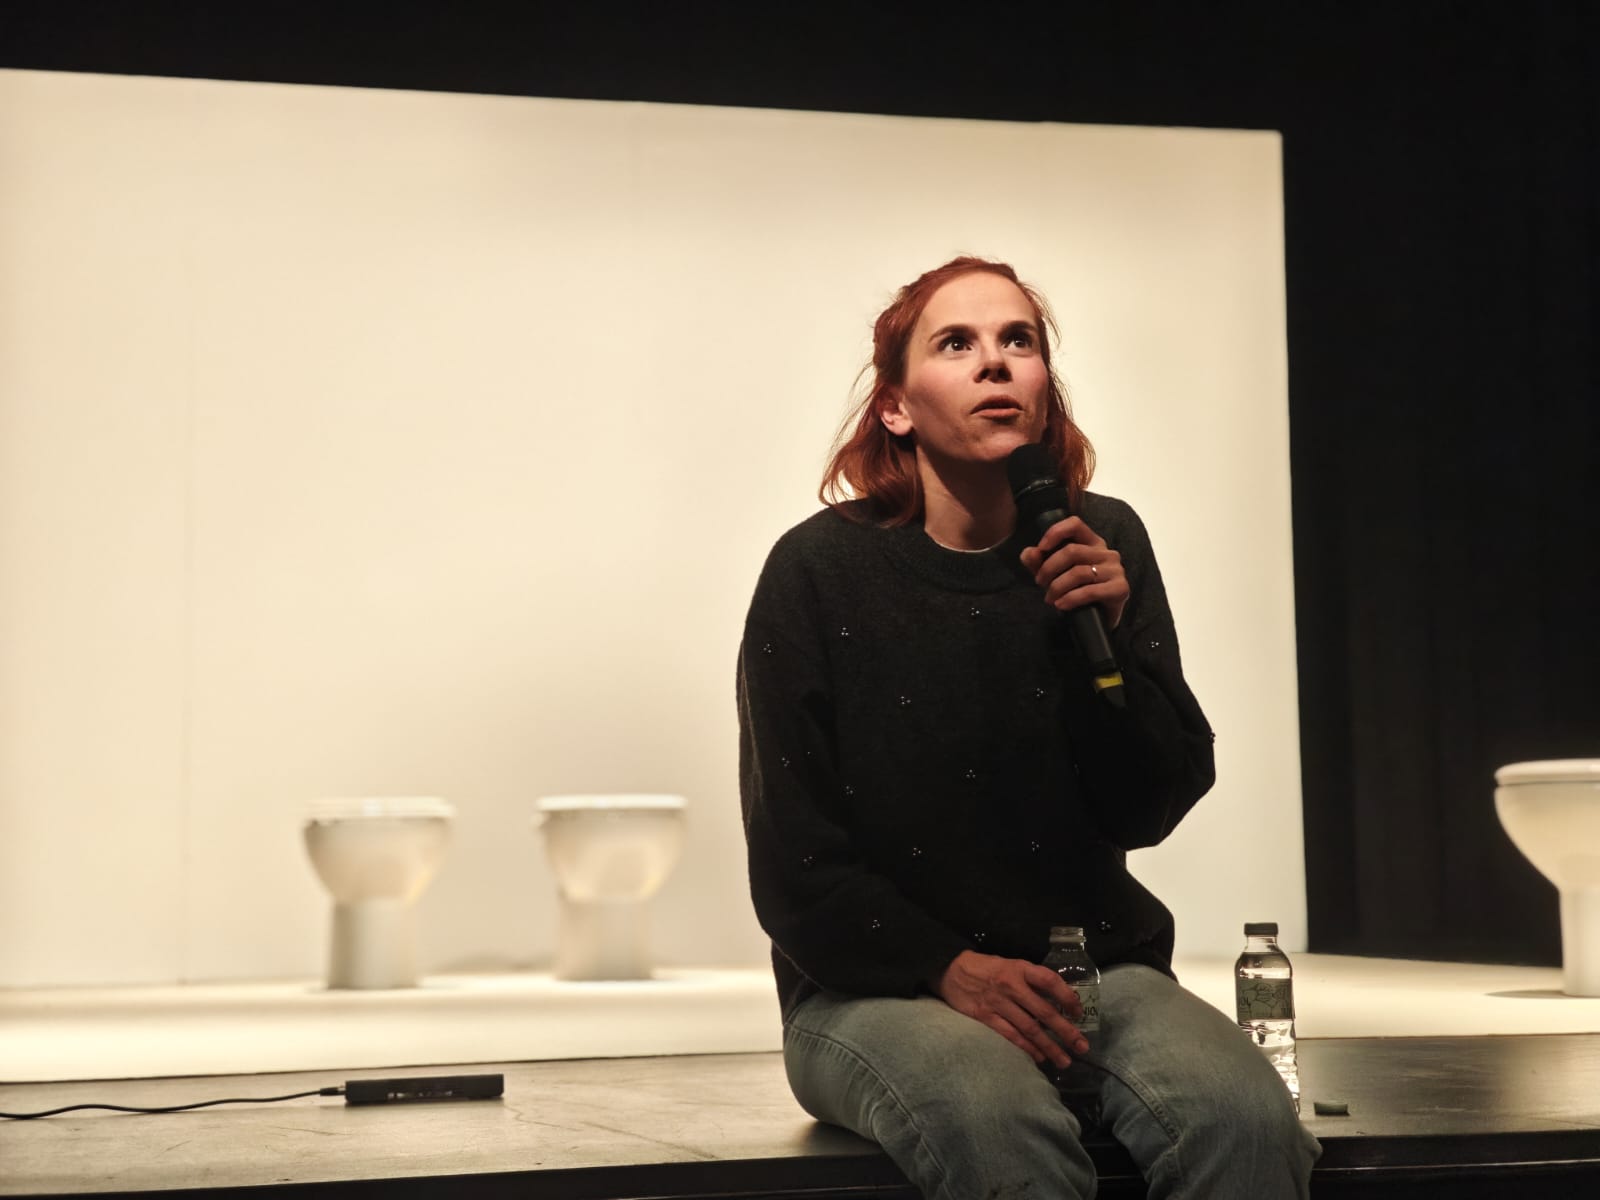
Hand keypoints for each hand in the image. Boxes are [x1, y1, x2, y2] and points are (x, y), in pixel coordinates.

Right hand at [932, 950, 1088, 1068]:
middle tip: (1082, 1046)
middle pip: (1044, 1011)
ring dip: (1049, 1047)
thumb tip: (1058, 999)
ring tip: (1065, 1060)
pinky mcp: (985, 1017)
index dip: (1067, 996)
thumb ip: (1031, 980)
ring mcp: (998, 1003)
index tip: (1078, 1012)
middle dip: (1065, 1031)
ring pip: (1029, 1029)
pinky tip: (1039, 1058)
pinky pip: (1010, 1036)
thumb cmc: (986, 968)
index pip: (1049, 981)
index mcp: (1019, 968)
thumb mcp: (1011, 965)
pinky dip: (1027, 1048)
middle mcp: (1010, 985)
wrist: (950, 970)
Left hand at [1018, 516, 1128, 629]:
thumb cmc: (1077, 591)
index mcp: (1092, 543)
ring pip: (1078, 572)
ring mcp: (1116, 570)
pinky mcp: (1120, 589)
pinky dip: (1070, 599)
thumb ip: (1039, 562)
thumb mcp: (1055, 574)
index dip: (1055, 532)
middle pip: (1072, 551)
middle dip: (1049, 568)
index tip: (1040, 548)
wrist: (1098, 619)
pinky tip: (1061, 605)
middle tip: (1040, 582)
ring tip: (1049, 598)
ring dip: (1057, 587)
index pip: (1075, 524)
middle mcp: (1107, 553)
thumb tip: (1029, 553)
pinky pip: (1090, 591)